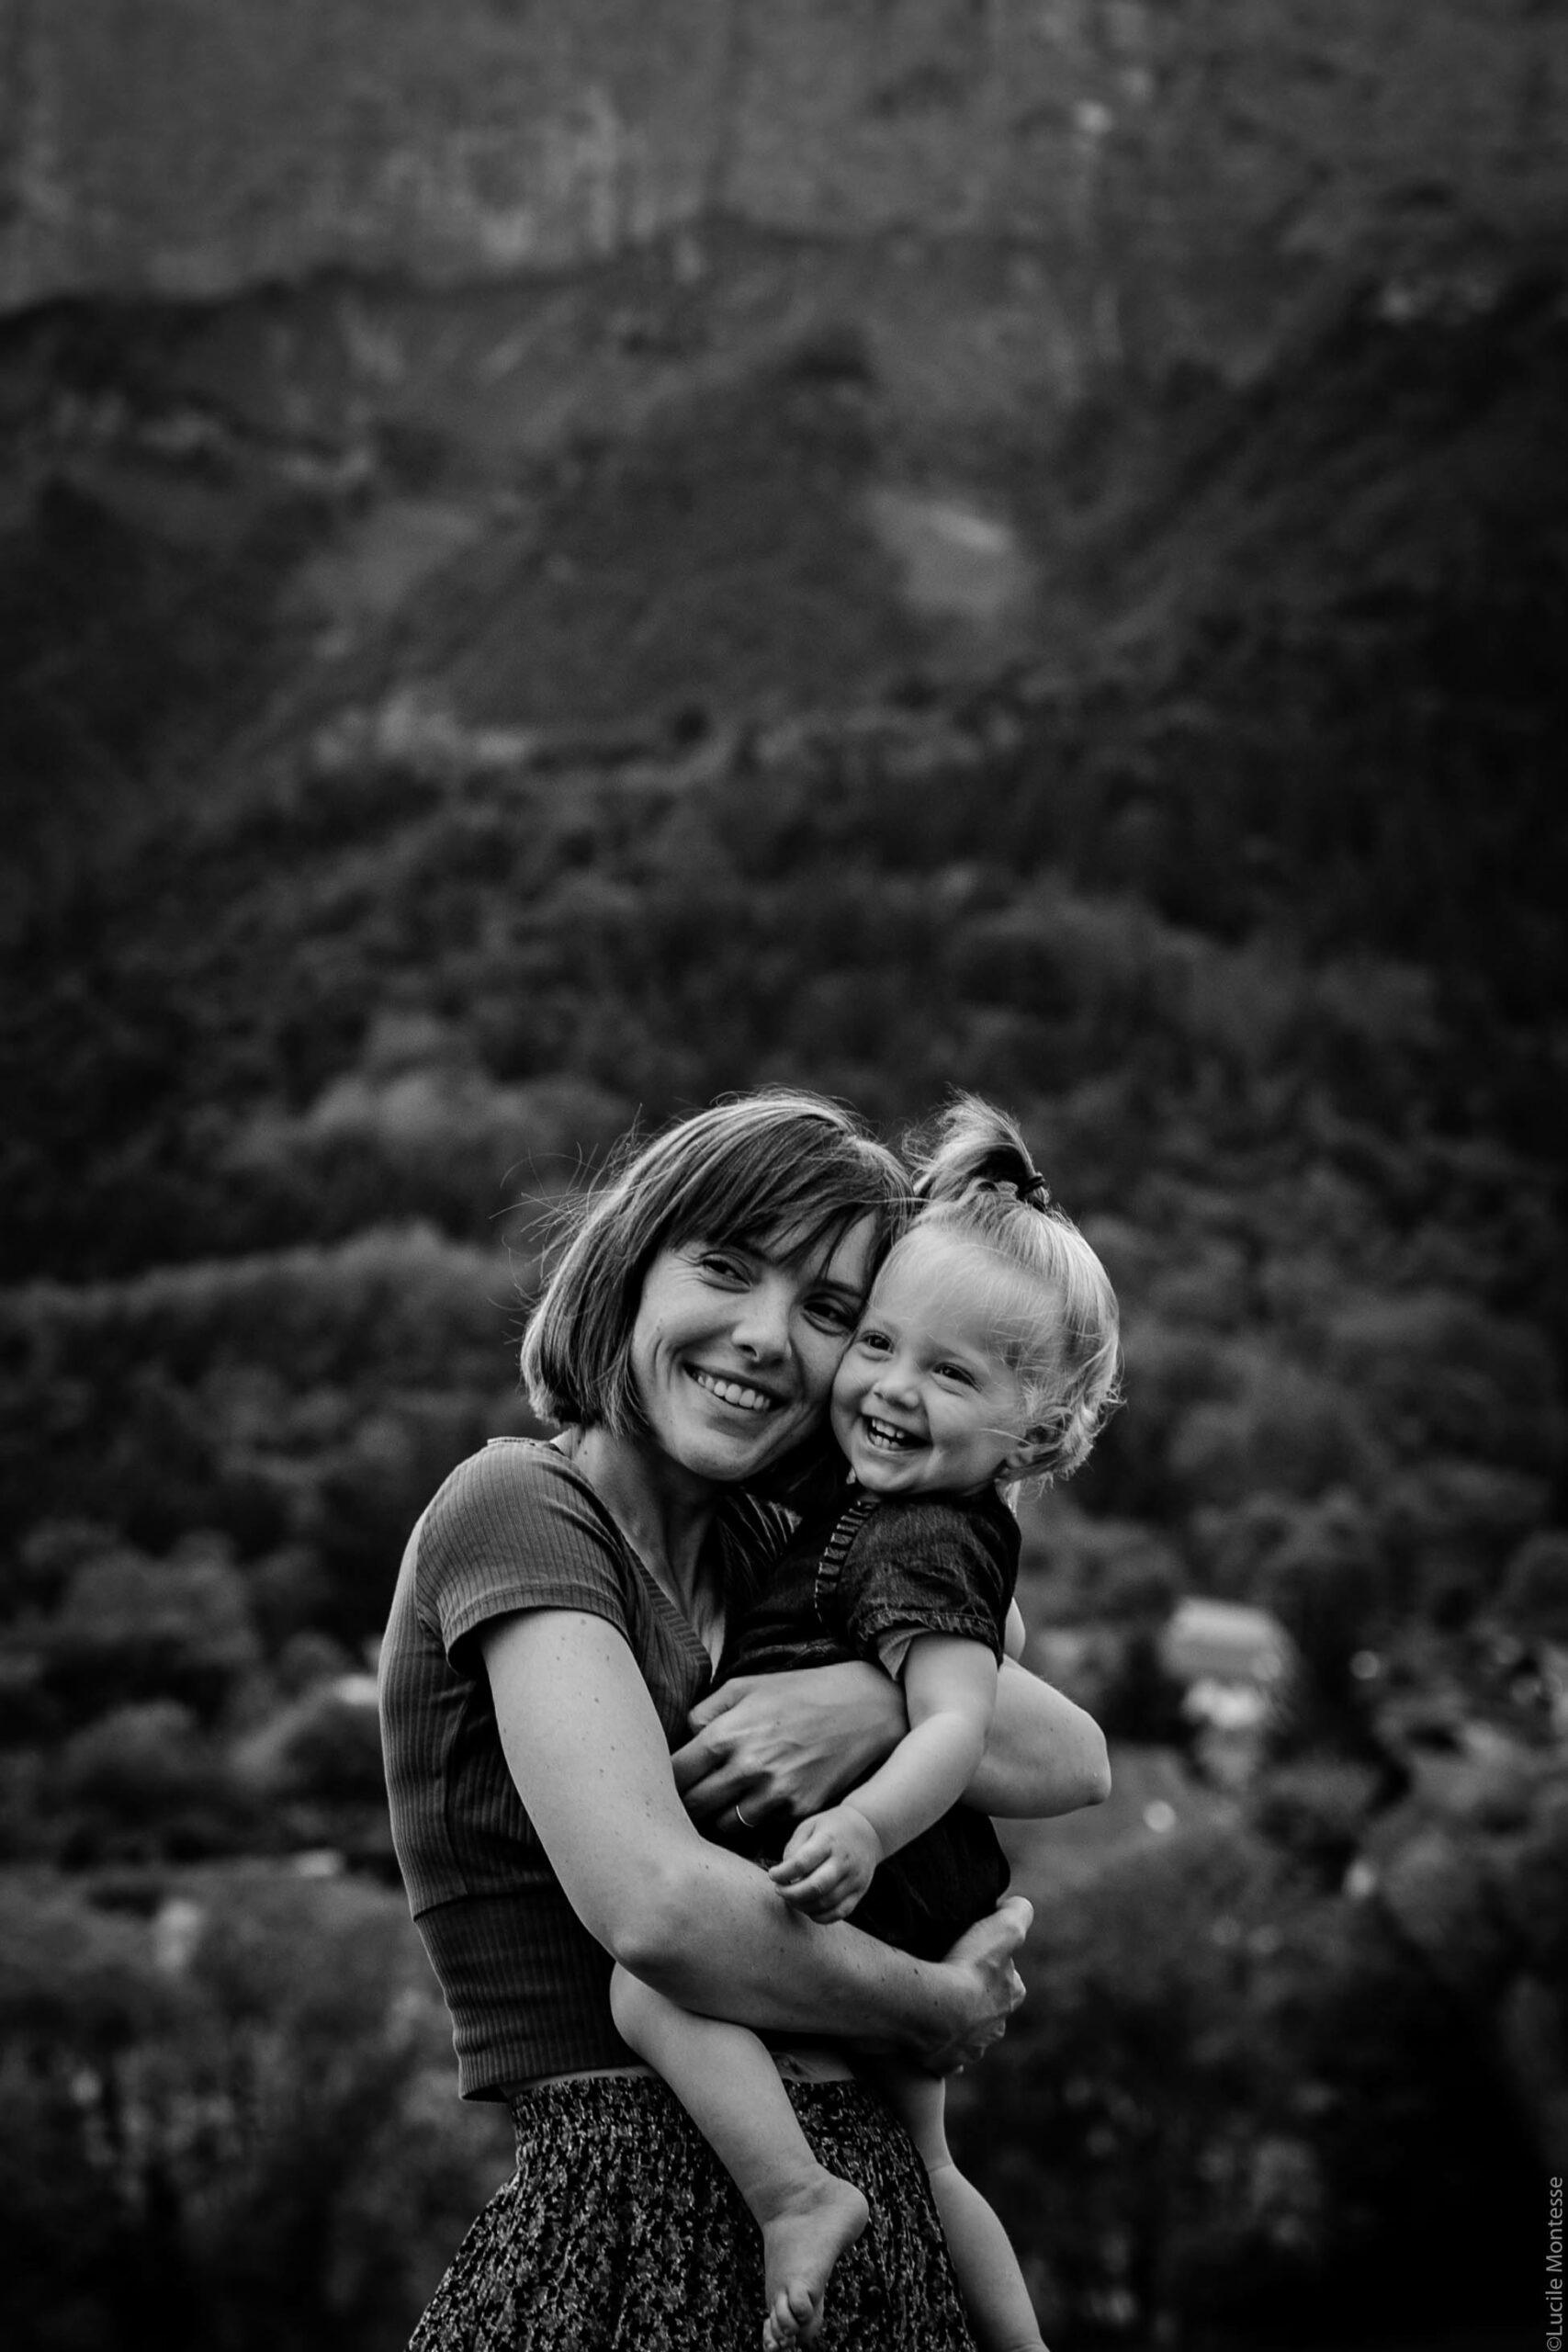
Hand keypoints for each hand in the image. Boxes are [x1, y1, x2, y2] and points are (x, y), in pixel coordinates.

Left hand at [672, 1664, 902, 1829]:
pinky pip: (760, 1830)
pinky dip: (752, 1825)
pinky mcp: (799, 1810)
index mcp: (727, 1733)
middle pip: (693, 1806)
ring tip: (719, 1807)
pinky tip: (753, 1809)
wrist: (863, 1709)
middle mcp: (748, 1767)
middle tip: (683, 1800)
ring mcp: (776, 1793)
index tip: (666, 1781)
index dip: (664, 1780)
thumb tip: (682, 1738)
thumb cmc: (798, 1693)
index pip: (676, 1774)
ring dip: (717, 1818)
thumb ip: (705, 1712)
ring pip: (723, 1826)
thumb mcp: (746, 1687)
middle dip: (684, 1804)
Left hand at [768, 1805, 882, 1921]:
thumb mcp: (810, 1826)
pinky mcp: (860, 1891)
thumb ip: (794, 1848)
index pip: (802, 1862)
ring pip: (826, 1903)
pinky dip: (821, 1917)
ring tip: (792, 1898)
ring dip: (803, 1906)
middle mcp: (843, 1861)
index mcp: (828, 1840)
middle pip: (816, 1887)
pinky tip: (809, 1908)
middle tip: (780, 1890)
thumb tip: (784, 1875)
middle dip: (791, 1894)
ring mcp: (854, 1878)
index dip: (783, 1873)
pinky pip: (840, 1912)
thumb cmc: (832, 1828)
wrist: (869, 1830)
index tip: (773, 1874)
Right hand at [918, 1896, 1032, 2076]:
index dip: (995, 1965)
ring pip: (967, 2035)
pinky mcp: (943, 2062)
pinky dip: (936, 2046)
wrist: (934, 2012)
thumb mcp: (1004, 1928)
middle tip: (950, 1979)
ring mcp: (970, 2049)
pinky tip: (923, 2032)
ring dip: (955, 2023)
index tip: (975, 1956)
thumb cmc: (970, 1969)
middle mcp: (995, 2028)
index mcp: (1011, 1997)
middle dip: (975, 1999)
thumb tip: (1017, 1906)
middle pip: (988, 2010)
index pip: (1010, 1979)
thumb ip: (1018, 1913)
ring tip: (933, 2004)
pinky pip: (942, 2055)